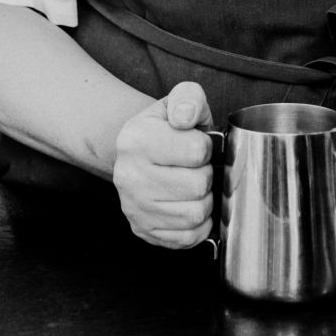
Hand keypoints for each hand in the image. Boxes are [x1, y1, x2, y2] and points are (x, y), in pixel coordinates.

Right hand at [112, 82, 215, 248]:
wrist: (138, 153)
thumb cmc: (166, 129)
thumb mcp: (177, 102)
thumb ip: (188, 98)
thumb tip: (185, 116)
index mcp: (137, 140)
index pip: (197, 151)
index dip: (205, 147)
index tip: (195, 144)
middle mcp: (129, 177)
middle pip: (199, 186)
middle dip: (206, 175)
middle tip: (195, 168)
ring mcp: (134, 207)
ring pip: (196, 214)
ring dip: (204, 201)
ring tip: (192, 186)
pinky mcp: (143, 230)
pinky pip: (188, 237)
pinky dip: (198, 224)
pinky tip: (188, 205)